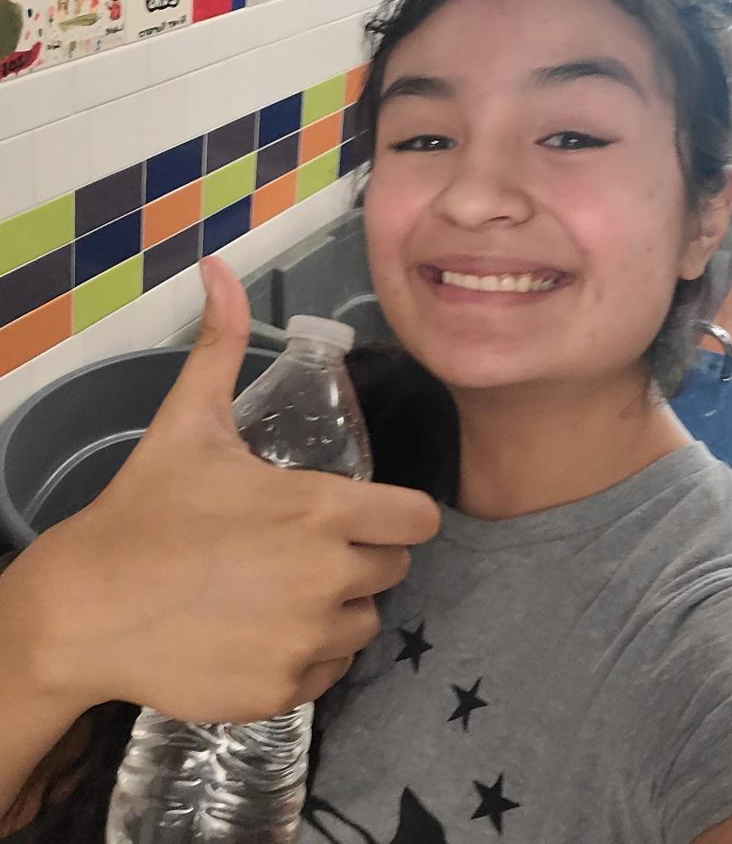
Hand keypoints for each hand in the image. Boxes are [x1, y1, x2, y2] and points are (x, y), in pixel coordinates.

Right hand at [0, 258, 440, 723]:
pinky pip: (329, 673)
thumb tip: (219, 268)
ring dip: (339, 608)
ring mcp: (306, 640)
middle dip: (363, 555)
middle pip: (394, 568)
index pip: (419, 518)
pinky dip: (306, 657)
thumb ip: (221, 344)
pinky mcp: (282, 691)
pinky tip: (261, 633)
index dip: (398, 512)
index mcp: (320, 509)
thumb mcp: (188, 421)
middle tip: (306, 549)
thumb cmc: (146, 509)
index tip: (366, 512)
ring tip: (281, 591)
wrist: (84, 607)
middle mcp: (328, 577)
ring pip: (364, 623)